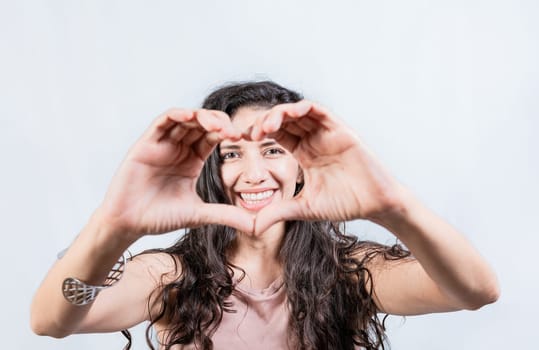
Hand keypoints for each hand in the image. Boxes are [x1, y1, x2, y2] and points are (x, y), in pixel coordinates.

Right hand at [98, 108, 253, 238]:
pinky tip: (190, 116)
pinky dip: (176, 115)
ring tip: (217, 125)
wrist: (129, 224)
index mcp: (192, 160)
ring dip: (202, 117)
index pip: (213, 138)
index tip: (244, 138)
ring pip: (185, 119)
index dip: (228, 134)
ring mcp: (162, 144)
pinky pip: (162, 121)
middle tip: (234, 133)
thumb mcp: (199, 214)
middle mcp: (179, 148)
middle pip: (202, 124)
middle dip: (220, 124)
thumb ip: (227, 215)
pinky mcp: (146, 143)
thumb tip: (256, 225)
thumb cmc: (160, 218)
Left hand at [250, 101, 405, 233]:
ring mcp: (327, 133)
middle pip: (284, 120)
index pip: (277, 134)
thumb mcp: (304, 208)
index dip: (259, 132)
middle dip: (265, 122)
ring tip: (266, 125)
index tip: (242, 139)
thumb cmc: (345, 204)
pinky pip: (320, 112)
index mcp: (304, 153)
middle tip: (251, 133)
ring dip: (280, 113)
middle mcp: (313, 139)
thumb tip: (253, 227)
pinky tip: (291, 113)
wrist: (375, 204)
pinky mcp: (341, 131)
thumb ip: (279, 212)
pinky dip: (304, 108)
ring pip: (299, 112)